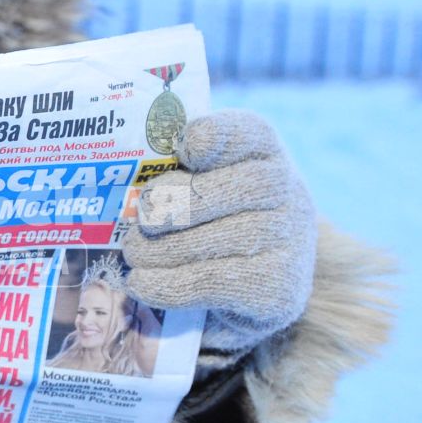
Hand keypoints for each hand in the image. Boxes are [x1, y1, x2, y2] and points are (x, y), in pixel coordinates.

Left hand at [119, 110, 315, 360]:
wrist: (267, 281)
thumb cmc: (222, 217)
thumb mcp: (208, 182)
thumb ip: (177, 171)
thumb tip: (134, 194)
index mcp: (264, 152)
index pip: (250, 132)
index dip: (218, 136)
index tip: (185, 147)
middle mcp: (287, 192)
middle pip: (239, 188)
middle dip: (180, 203)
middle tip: (144, 219)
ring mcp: (289, 243)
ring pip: (218, 240)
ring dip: (161, 250)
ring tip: (133, 254)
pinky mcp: (276, 290)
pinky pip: (213, 283)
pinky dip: (167, 284)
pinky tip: (139, 283)